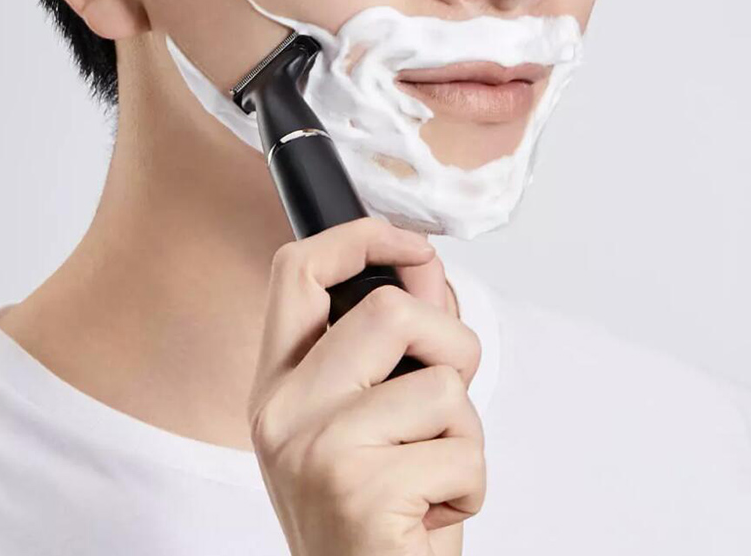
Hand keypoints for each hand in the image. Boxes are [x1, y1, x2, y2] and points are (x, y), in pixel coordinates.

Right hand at [247, 217, 484, 555]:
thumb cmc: (374, 514)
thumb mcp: (371, 417)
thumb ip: (397, 340)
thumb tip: (426, 269)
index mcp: (280, 384)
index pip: (297, 271)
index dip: (359, 237)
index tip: (408, 245)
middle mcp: (283, 410)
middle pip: (390, 310)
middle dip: (451, 343)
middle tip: (446, 397)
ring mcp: (317, 448)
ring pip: (443, 380)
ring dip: (464, 431)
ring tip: (430, 472)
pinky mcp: (361, 491)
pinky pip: (462, 449)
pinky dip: (470, 483)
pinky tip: (430, 513)